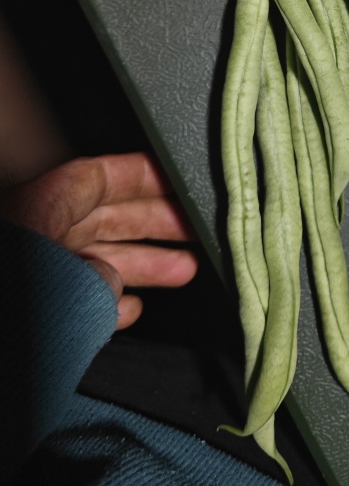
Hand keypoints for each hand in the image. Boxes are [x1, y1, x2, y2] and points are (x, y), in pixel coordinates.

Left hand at [0, 152, 197, 328]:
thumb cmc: (16, 295)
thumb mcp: (65, 280)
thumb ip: (98, 276)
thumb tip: (114, 282)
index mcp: (41, 208)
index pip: (100, 177)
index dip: (144, 176)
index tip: (179, 181)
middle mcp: (35, 232)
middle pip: (103, 216)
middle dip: (153, 226)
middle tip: (194, 232)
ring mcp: (30, 269)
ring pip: (92, 256)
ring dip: (139, 265)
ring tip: (183, 272)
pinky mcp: (26, 307)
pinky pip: (73, 293)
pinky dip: (105, 298)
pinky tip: (130, 309)